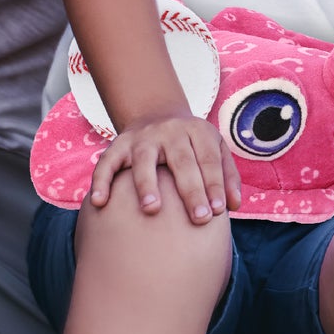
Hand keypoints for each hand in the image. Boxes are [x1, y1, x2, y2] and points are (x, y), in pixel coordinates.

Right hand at [88, 112, 241, 224]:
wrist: (157, 114)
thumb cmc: (191, 145)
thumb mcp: (214, 148)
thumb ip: (227, 175)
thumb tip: (233, 206)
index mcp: (196, 131)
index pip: (208, 158)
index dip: (215, 184)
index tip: (219, 211)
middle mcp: (170, 131)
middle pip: (182, 161)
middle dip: (191, 190)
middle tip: (200, 218)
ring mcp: (142, 138)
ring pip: (144, 160)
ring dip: (147, 184)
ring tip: (152, 210)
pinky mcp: (118, 145)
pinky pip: (107, 162)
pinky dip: (101, 180)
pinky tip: (99, 202)